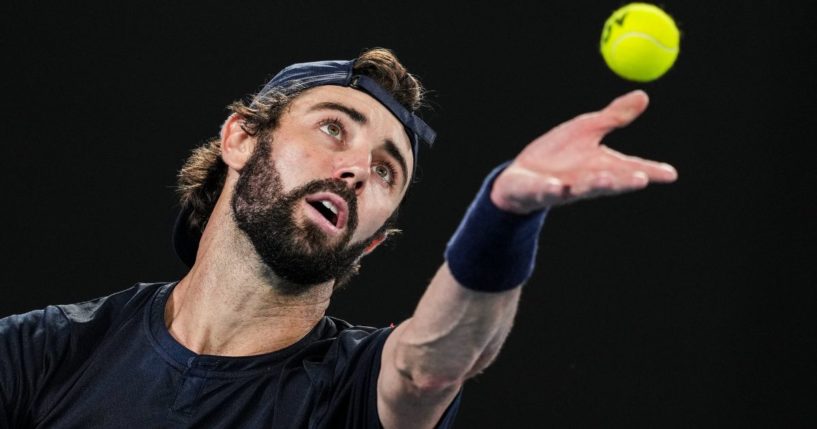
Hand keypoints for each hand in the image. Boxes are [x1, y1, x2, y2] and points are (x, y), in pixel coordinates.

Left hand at [490, 90, 677, 213]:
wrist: (521, 176)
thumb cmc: (558, 155)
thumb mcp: (586, 130)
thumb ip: (613, 118)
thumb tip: (644, 96)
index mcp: (601, 168)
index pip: (629, 169)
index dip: (650, 171)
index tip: (671, 174)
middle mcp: (585, 181)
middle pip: (609, 182)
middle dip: (625, 181)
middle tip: (642, 179)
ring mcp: (562, 188)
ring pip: (580, 189)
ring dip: (594, 184)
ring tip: (605, 178)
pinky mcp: (537, 191)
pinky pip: (544, 191)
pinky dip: (550, 189)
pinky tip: (555, 185)